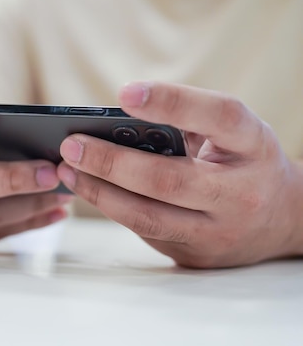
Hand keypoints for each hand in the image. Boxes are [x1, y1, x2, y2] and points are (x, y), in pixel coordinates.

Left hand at [57, 82, 302, 267]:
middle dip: (111, 162)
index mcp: (254, 145)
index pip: (219, 117)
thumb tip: (114, 122)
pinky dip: (111, 208)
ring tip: (67, 170)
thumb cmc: (243, 162)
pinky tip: (88, 189)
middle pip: (169, 180)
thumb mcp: (231, 134)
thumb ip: (187, 123)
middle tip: (71, 145)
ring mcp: (219, 231)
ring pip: (148, 216)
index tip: (124, 93)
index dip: (172, 103)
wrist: (284, 220)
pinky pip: (145, 232)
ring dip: (99, 192)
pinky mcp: (197, 255)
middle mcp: (242, 192)